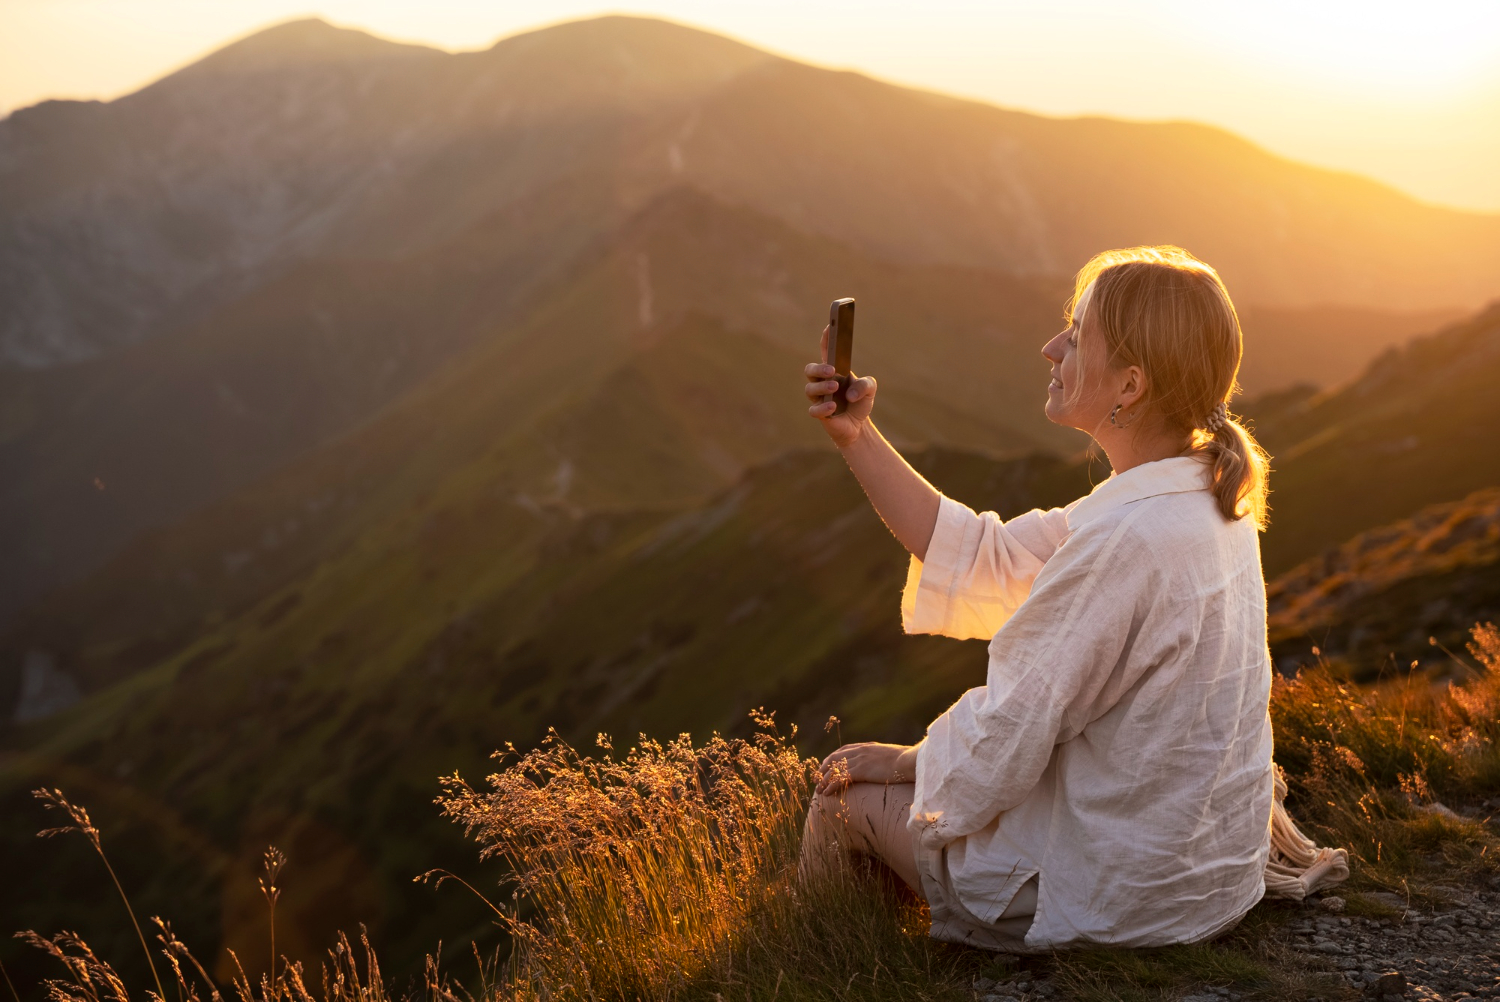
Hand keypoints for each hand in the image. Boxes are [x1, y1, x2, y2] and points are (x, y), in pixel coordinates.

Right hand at [804, 325, 876, 448]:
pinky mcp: (819, 414)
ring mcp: (819, 398)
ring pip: (810, 388)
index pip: (827, 351)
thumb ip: (866, 384)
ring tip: (834, 387)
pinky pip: (814, 410)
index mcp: (834, 371)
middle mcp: (823, 382)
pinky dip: (823, 408)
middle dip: (818, 368)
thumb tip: (850, 393)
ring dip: (822, 387)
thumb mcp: (870, 389)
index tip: (830, 326)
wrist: (858, 427)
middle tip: (832, 370)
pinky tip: (834, 406)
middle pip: (810, 370)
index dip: (827, 338)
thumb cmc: (860, 403)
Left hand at [816, 741, 917, 794]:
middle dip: (824, 770)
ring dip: (824, 780)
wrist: (909, 761)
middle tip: (817, 780)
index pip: (843, 751)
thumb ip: (881, 759)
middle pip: (834, 759)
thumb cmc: (905, 761)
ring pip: (835, 769)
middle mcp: (860, 751)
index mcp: (866, 747)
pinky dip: (831, 786)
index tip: (825, 767)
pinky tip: (827, 793)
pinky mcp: (861, 770)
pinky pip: (841, 778)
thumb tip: (882, 766)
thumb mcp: (890, 756)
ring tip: (819, 791)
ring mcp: (860, 759)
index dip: (832, 759)